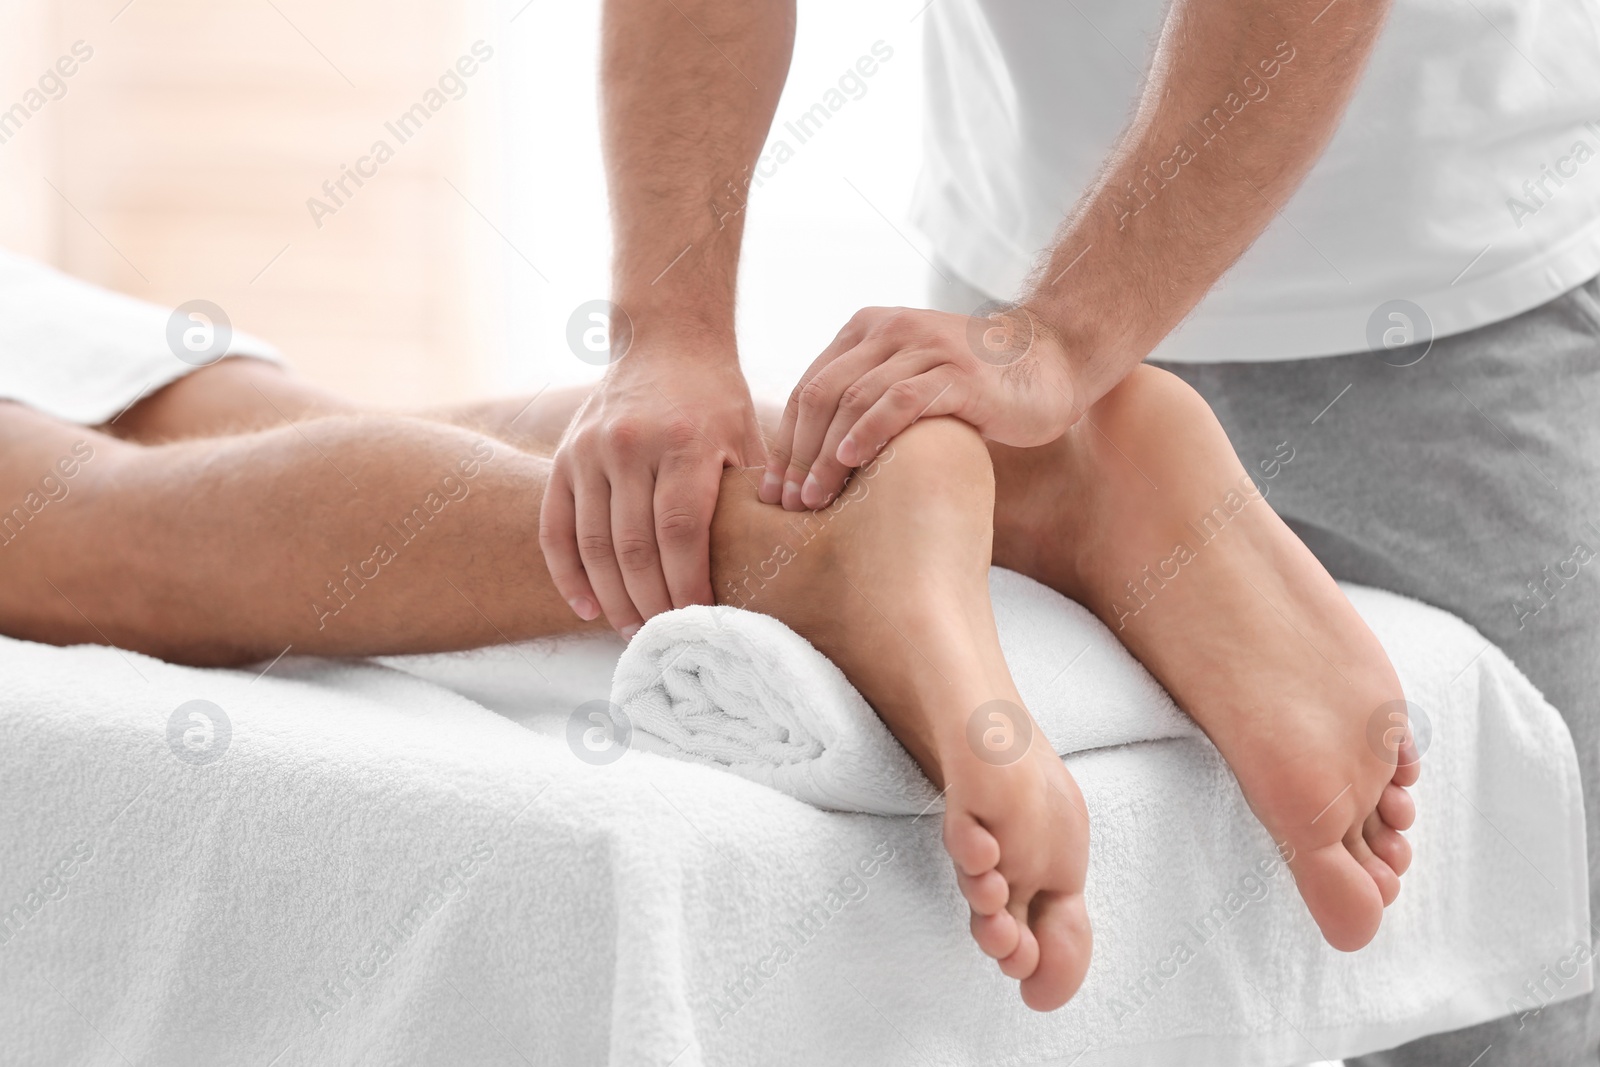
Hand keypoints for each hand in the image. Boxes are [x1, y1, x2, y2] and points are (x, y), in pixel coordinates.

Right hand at [540, 345, 763, 633]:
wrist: (666, 342)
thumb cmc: (717, 402)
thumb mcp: (748, 437)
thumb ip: (759, 496)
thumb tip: (784, 566)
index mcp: (684, 441)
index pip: (681, 531)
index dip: (687, 584)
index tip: (701, 621)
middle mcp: (630, 445)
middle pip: (634, 546)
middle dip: (651, 603)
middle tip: (667, 639)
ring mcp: (590, 451)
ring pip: (593, 544)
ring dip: (612, 598)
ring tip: (634, 633)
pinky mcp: (563, 457)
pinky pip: (554, 528)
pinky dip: (567, 574)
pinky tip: (587, 608)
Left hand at [759, 305, 1079, 509]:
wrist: (1052, 360)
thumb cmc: (976, 385)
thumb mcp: (911, 379)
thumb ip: (868, 398)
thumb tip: (814, 463)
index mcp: (868, 330)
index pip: (808, 389)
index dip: (784, 443)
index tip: (771, 493)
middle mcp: (890, 331)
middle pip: (820, 395)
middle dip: (796, 455)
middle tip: (784, 505)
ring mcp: (924, 348)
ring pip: (852, 401)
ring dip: (824, 456)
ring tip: (811, 500)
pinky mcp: (957, 373)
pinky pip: (899, 402)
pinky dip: (868, 433)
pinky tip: (850, 463)